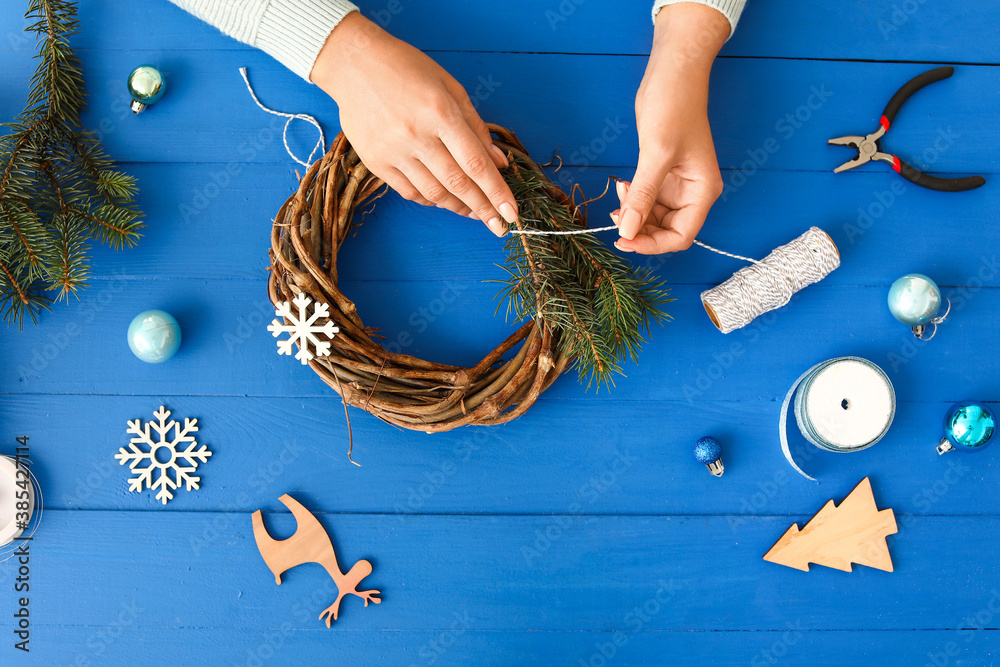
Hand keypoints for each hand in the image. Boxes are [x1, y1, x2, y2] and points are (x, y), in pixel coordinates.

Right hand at [311, 13, 516, 236]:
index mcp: (440, 112)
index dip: (497, 191)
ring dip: (458, 207)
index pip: (476, 162)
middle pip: (458, 183)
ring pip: (434, 192)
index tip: (511, 212)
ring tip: (475, 213)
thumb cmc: (406, 68)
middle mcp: (417, 135)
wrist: (353, 63)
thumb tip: (498, 162)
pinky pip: (409, 192)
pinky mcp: (376, 161)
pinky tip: (444, 201)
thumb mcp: (449, 87)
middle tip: (499, 227)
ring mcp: (394, 151)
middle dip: (483, 208)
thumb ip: (476, 126)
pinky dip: (431, 200)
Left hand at [613, 4, 729, 253]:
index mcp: (702, 192)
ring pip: (653, 217)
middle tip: (615, 216)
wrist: (672, 73)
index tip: (623, 241)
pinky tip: (621, 185)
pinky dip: (632, 199)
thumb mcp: (656, 155)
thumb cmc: (673, 107)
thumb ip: (642, 196)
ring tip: (618, 195)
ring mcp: (677, 184)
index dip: (652, 244)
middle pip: (665, 230)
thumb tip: (627, 232)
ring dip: (633, 214)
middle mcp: (693, 192)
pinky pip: (647, 199)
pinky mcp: (662, 173)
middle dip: (639, 228)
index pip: (680, 236)